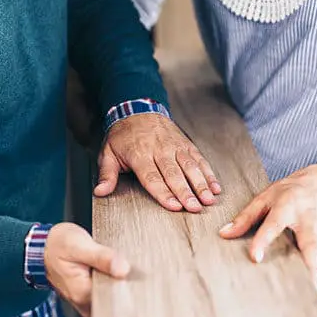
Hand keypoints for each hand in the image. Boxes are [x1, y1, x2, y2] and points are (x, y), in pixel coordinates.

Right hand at [44, 222, 129, 316]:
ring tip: (117, 269)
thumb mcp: (80, 245)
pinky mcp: (87, 298)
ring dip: (119, 286)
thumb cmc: (57, 245)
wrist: (41, 248)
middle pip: (115, 301)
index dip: (129, 287)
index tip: (134, 275)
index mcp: (83, 293)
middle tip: (125, 268)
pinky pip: (105, 296)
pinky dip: (112, 286)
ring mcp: (85, 302)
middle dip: (126, 286)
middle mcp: (84, 303)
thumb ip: (102, 257)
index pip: (116, 299)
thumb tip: (123, 269)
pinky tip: (111, 274)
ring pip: (111, 299)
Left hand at [95, 113, 220, 212]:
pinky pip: (199, 159)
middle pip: (174, 174)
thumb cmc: (122, 136)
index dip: (164, 192)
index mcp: (140, 155)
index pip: (153, 177)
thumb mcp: (108, 153)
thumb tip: (100, 191)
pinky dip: (209, 173)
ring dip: (201, 183)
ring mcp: (175, 146)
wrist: (137, 109)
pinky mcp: (186, 144)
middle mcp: (160, 150)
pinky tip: (215, 187)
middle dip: (186, 191)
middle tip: (195, 207)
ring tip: (209, 199)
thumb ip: (107, 174)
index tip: (174, 206)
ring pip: (190, 166)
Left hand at [218, 158, 316, 291]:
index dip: (263, 241)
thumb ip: (245, 216)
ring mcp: (316, 232)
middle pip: (309, 243)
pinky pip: (314, 258)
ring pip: (316, 253)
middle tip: (305, 284)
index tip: (255, 258)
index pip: (274, 225)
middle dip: (308, 264)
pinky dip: (312, 273)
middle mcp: (306, 220)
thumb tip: (224, 234)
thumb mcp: (264, 197)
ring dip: (313, 273)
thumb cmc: (287, 192)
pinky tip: (308, 290)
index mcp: (288, 206)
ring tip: (310, 293)